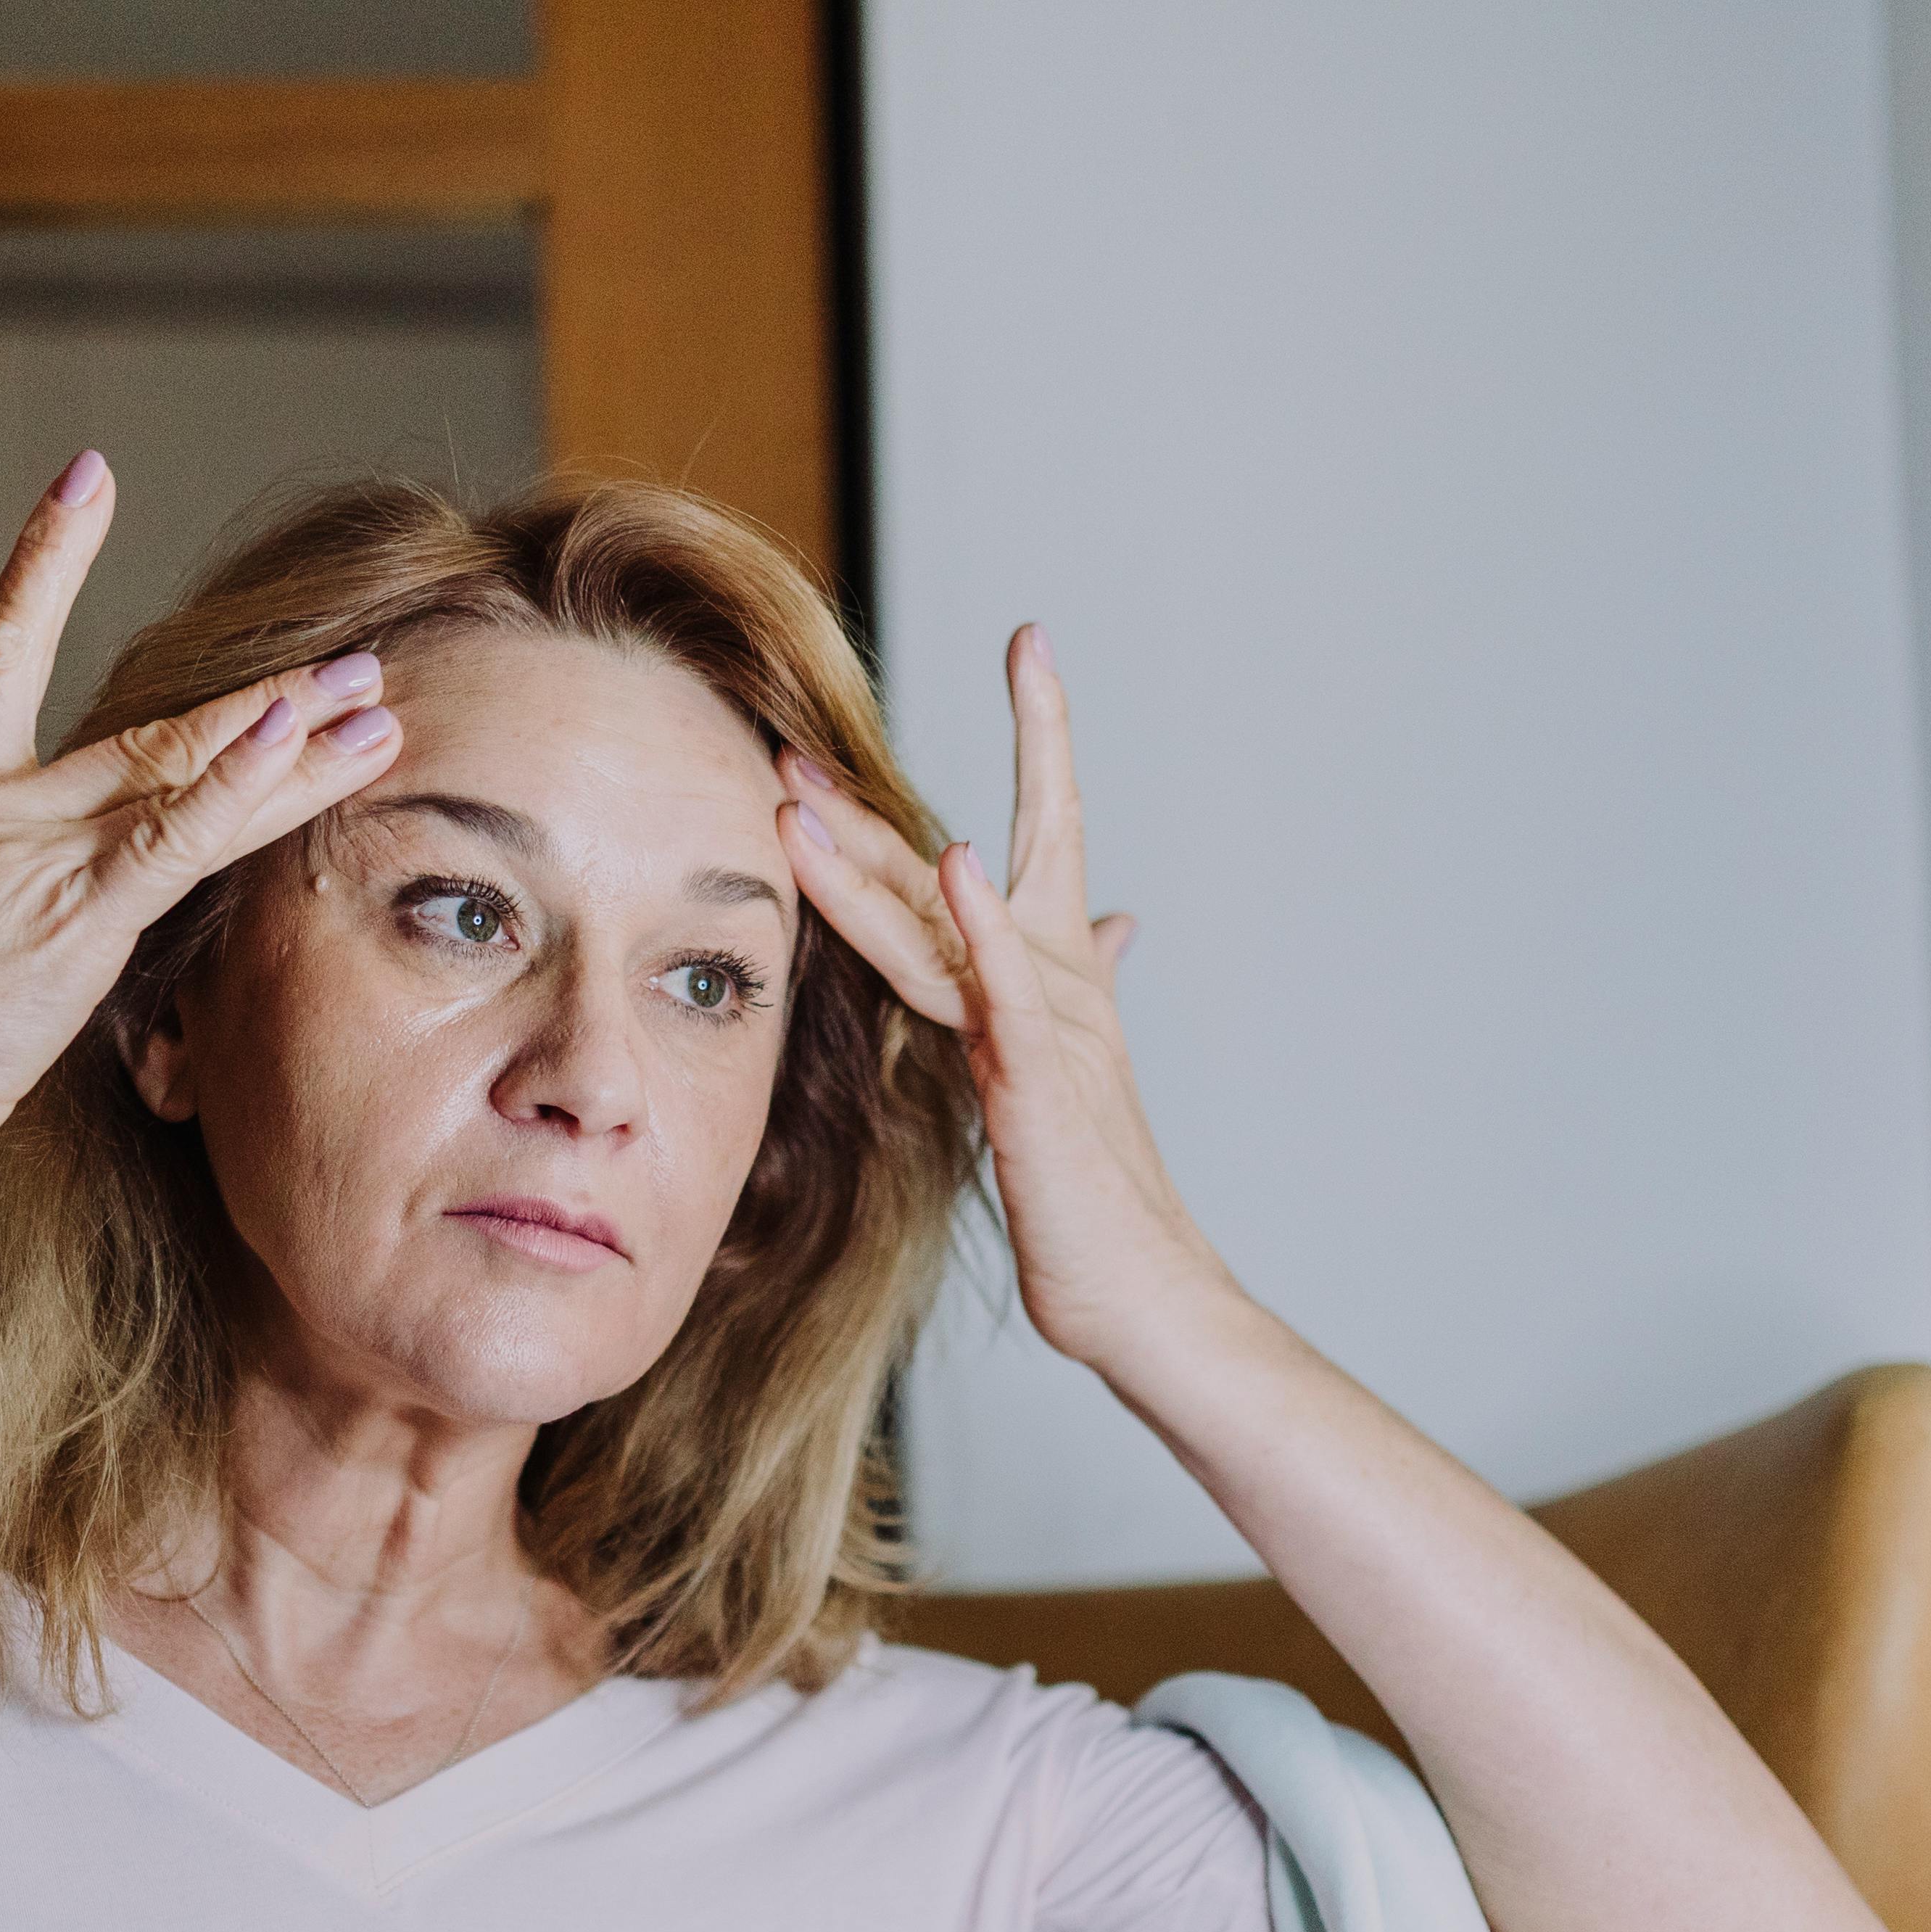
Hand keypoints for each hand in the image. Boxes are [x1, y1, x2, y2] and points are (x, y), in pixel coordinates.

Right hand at [0, 451, 403, 1193]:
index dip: (46, 557)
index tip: (89, 476)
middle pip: (147, 729)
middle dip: (258, 700)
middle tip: (347, 666)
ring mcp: (40, 860)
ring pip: (184, 776)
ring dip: (291, 742)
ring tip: (372, 705)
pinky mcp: (75, 923)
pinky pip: (175, 842)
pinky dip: (240, 788)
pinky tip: (299, 743)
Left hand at [776, 625, 1233, 1375]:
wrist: (1137, 1288)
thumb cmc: (1092, 1190)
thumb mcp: (1072, 1071)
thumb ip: (1079, 986)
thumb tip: (1119, 921)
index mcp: (1050, 976)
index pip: (1036, 833)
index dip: (1041, 735)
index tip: (1031, 642)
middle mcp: (1047, 982)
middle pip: (946, 868)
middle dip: (867, 806)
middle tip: (793, 735)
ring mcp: (1040, 1028)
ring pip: (942, 921)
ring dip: (871, 855)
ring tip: (811, 790)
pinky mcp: (1034, 1082)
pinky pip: (998, 989)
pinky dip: (979, 924)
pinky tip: (957, 860)